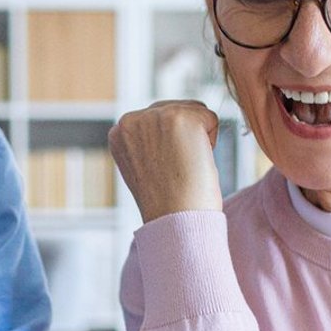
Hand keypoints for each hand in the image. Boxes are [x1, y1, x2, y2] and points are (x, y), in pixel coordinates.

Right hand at [109, 101, 223, 223]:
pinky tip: (195, 162)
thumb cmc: (166, 203)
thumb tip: (170, 129)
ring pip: (194, 112)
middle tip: (176, 171)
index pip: (156, 119)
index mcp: (118, 133)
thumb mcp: (143, 166)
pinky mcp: (180, 117)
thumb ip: (147, 142)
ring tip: (184, 166)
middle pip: (176, 110)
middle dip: (183, 138)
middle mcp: (131, 119)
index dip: (169, 145)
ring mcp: (154, 116)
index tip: (163, 171)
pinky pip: (211, 118)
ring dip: (197, 139)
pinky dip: (211, 141)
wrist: (175, 220)